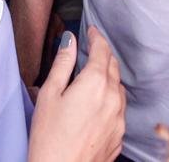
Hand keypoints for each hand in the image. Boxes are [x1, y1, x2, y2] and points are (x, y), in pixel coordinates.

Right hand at [29, 27, 124, 161]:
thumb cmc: (49, 138)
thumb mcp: (49, 95)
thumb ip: (62, 64)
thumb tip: (69, 40)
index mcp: (95, 83)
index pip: (102, 50)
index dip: (96, 37)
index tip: (91, 30)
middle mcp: (113, 98)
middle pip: (113, 66)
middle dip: (103, 54)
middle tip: (92, 49)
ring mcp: (119, 118)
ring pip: (118, 88)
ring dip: (108, 76)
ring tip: (93, 75)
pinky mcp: (119, 135)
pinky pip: (119, 108)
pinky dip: (110, 98)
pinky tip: (97, 103)